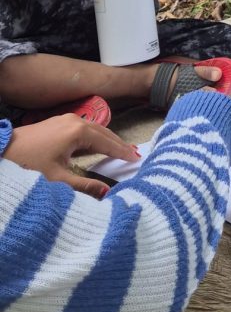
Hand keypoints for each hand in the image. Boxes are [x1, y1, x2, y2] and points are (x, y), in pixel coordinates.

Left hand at [4, 114, 139, 198]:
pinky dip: (95, 137)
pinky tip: (98, 145)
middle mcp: (77, 121)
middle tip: (133, 154)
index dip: (123, 152)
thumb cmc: (29, 165)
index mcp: (79, 132)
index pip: (108, 143)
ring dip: (107, 140)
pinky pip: (85, 128)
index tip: (136, 158)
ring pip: (95, 129)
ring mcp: (68, 118)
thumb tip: (107, 193)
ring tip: (119, 150)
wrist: (3, 149)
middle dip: (119, 144)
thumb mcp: (56, 179)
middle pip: (105, 133)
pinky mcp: (60, 120)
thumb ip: (84, 186)